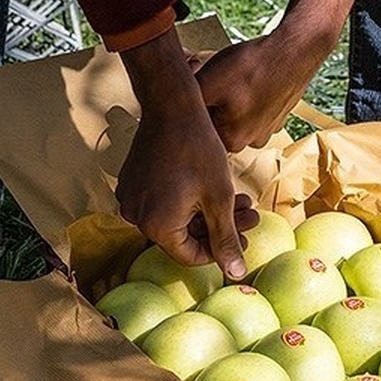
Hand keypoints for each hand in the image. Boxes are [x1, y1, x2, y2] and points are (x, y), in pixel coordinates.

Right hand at [118, 28, 258, 279]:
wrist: (171, 106)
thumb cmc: (198, 150)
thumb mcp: (220, 198)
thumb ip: (226, 240)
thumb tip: (236, 275)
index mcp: (156, 226)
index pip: (191, 256)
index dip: (220, 250)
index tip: (244, 237)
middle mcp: (136, 217)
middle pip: (184, 236)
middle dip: (219, 227)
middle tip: (249, 215)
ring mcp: (131, 199)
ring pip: (176, 218)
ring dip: (207, 213)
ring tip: (240, 200)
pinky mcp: (131, 183)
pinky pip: (162, 202)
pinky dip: (187, 200)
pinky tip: (213, 188)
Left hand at [196, 0, 357, 150]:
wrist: (296, 49)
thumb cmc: (252, 66)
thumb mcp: (206, 81)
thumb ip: (184, 100)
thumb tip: (166, 105)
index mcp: (231, 141)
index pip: (198, 130)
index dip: (190, 105)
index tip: (194, 82)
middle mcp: (250, 143)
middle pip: (215, 123)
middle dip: (207, 99)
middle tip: (207, 72)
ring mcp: (267, 130)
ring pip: (234, 115)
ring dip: (227, 96)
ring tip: (232, 74)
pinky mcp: (278, 115)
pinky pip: (253, 107)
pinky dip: (247, 93)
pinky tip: (250, 76)